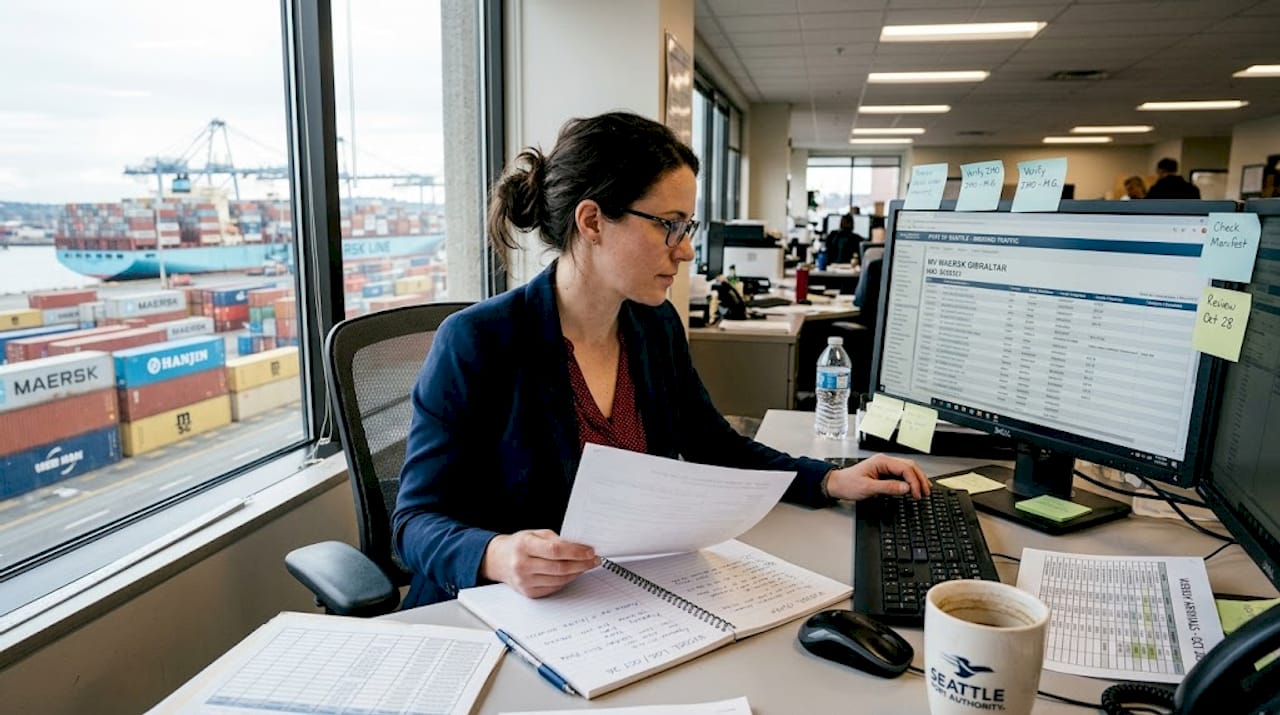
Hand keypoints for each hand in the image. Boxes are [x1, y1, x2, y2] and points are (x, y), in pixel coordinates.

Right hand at [480, 529, 599, 597]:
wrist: (499, 560)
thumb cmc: (520, 545)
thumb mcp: (536, 534)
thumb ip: (556, 540)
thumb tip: (581, 548)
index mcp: (524, 545)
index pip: (555, 550)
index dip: (576, 551)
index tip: (590, 551)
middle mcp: (522, 565)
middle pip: (559, 567)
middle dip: (581, 564)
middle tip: (594, 560)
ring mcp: (525, 581)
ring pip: (559, 579)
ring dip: (577, 573)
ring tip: (586, 565)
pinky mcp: (529, 593)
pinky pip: (554, 587)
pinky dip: (566, 580)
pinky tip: (573, 573)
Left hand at [825, 453, 929, 500]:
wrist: (837, 485)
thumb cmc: (848, 484)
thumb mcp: (868, 488)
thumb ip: (888, 487)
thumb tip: (906, 488)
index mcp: (882, 461)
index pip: (905, 468)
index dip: (914, 481)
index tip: (917, 493)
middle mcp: (885, 461)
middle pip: (910, 466)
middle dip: (920, 479)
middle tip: (926, 493)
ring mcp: (886, 466)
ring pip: (908, 469)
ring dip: (917, 479)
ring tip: (924, 491)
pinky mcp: (885, 472)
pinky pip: (902, 474)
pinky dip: (910, 481)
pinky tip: (914, 488)